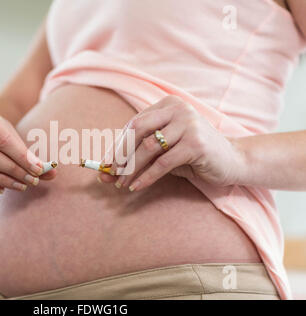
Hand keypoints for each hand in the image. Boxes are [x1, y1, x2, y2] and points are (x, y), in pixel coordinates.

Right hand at [0, 106, 55, 192]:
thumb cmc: (0, 134)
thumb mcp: (16, 138)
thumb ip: (33, 156)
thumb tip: (53, 173)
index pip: (3, 140)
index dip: (22, 157)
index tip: (38, 170)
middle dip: (13, 172)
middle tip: (31, 182)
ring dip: (1, 180)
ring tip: (20, 186)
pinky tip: (2, 187)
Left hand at [99, 95, 246, 191]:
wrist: (233, 160)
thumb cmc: (194, 154)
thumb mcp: (166, 149)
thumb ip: (141, 153)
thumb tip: (107, 169)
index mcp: (168, 105)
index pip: (134, 124)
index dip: (117, 145)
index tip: (104, 163)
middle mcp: (178, 109)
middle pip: (138, 131)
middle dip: (120, 155)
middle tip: (109, 174)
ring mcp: (188, 124)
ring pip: (148, 147)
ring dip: (131, 168)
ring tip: (122, 184)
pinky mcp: (195, 143)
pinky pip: (163, 162)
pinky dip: (147, 176)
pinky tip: (137, 186)